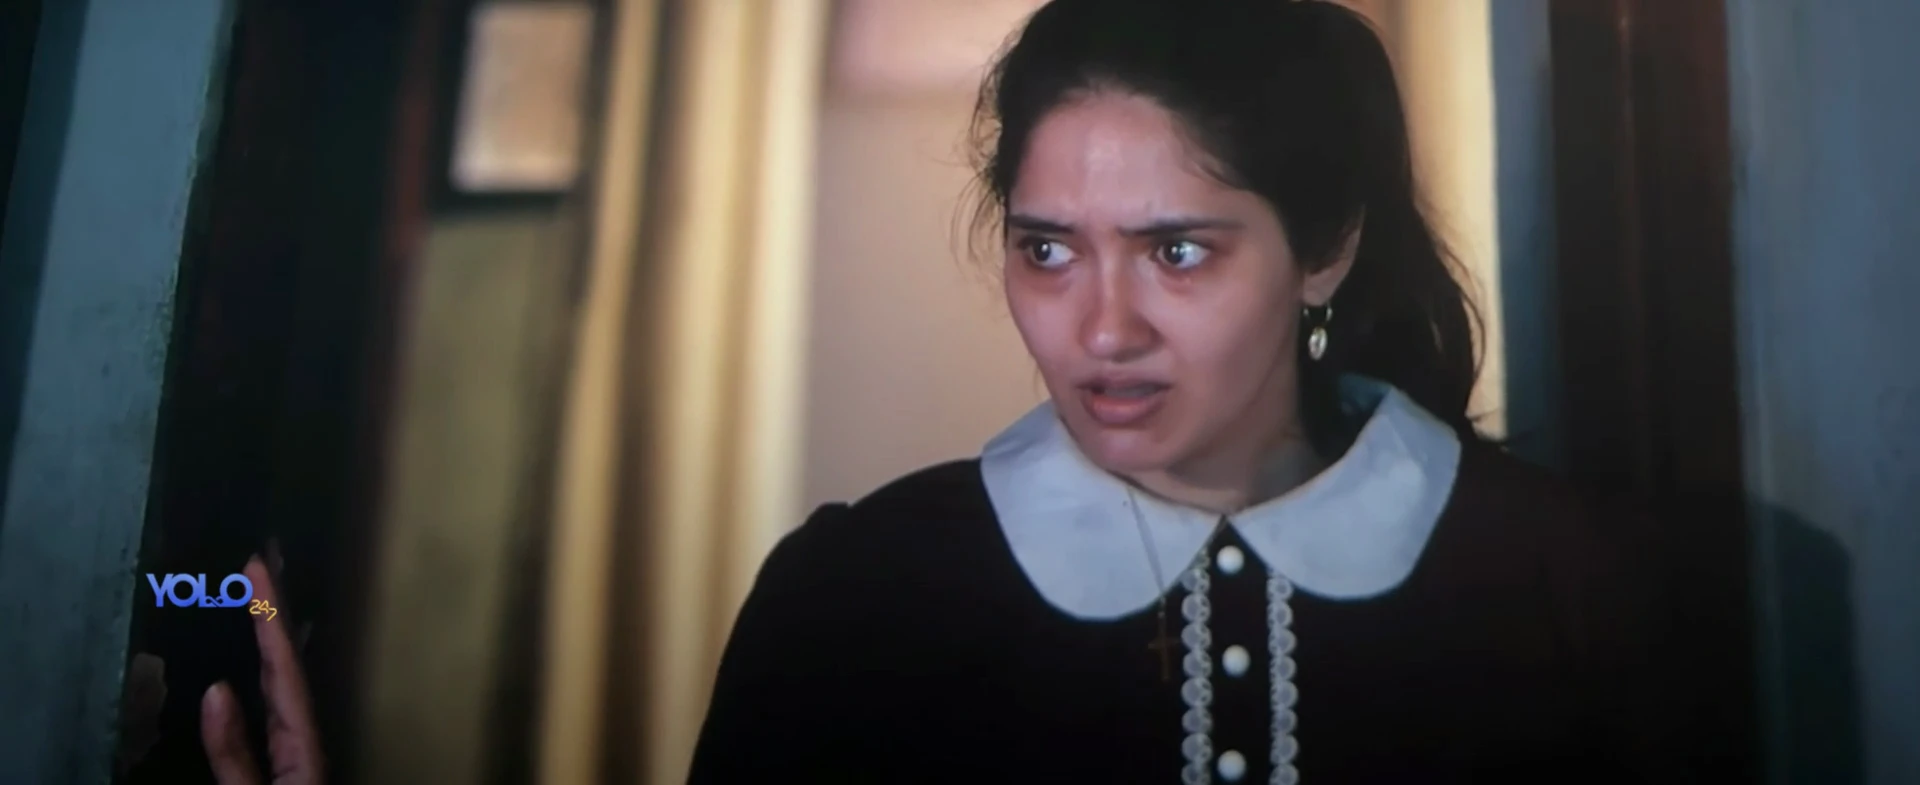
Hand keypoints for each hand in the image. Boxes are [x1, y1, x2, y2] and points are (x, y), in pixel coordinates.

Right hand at [200, 554, 325, 784]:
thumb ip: (234, 751)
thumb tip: (216, 689)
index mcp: (303, 743)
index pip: (285, 669)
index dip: (270, 616)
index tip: (257, 566)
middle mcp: (304, 736)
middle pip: (288, 663)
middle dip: (276, 611)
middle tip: (264, 555)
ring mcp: (296, 746)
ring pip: (281, 680)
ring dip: (269, 634)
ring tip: (257, 586)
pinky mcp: (285, 761)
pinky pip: (273, 706)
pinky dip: (264, 671)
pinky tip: (255, 654)